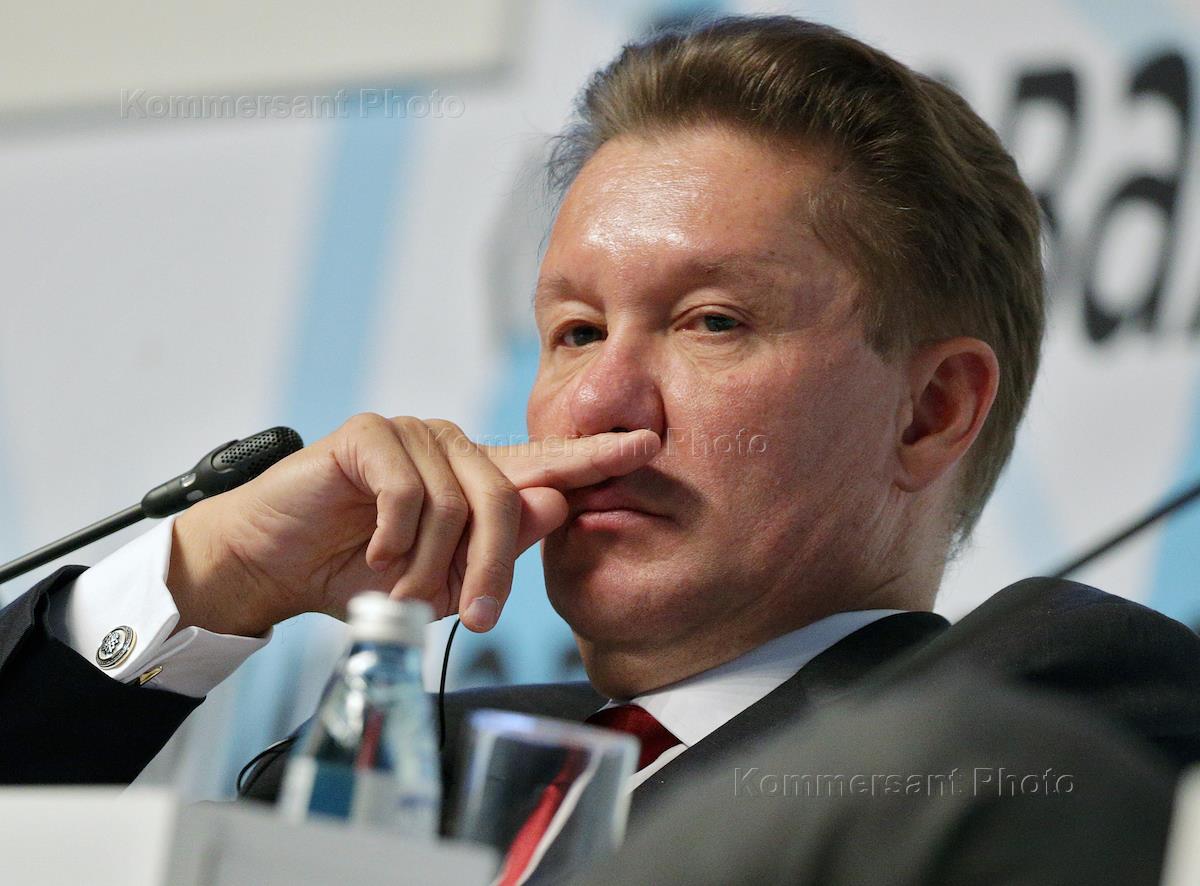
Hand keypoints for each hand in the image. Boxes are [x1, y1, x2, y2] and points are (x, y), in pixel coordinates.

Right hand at [166, 414, 659, 635]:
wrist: (278, 568)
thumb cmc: (363, 574)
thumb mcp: (443, 578)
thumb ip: (502, 545)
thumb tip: (558, 504)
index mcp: (477, 478)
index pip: (548, 464)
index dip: (598, 455)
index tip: (651, 443)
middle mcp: (452, 447)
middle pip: (505, 499)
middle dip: (493, 567)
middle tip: (477, 614)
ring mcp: (412, 435)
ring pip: (455, 502)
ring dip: (428, 562)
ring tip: (398, 584)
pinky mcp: (370, 435)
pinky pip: (407, 489)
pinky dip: (393, 535)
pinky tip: (371, 552)